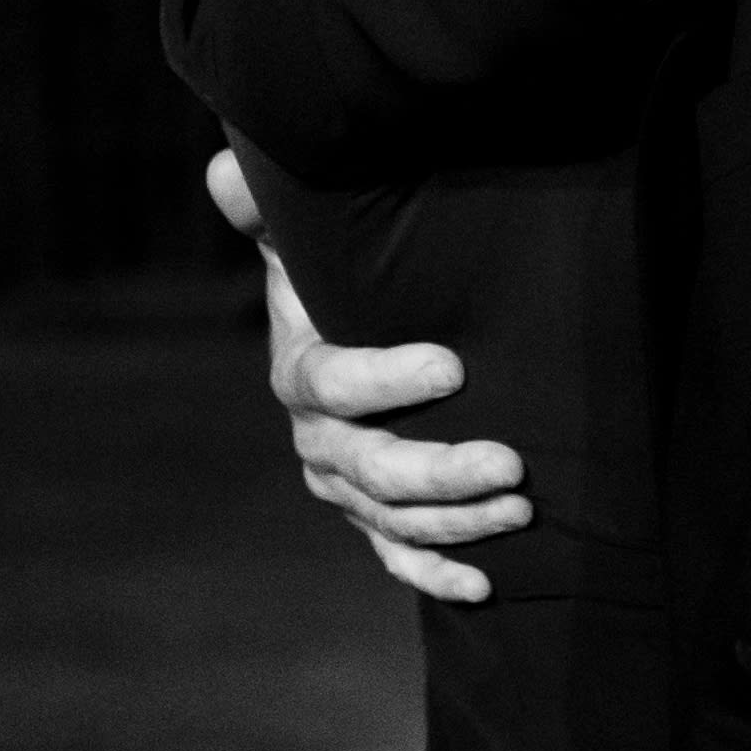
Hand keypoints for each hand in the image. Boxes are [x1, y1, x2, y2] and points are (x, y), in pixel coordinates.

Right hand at [213, 147, 529, 604]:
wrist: (353, 335)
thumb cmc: (339, 280)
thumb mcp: (309, 239)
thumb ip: (272, 206)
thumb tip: (227, 165)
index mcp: (302, 373)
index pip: (335, 384)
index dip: (386, 380)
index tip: (454, 364)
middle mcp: (319, 441)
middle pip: (372, 469)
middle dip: (441, 470)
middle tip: (512, 462)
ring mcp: (348, 488)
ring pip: (394, 519)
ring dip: (457, 522)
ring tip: (523, 507)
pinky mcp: (376, 521)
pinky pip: (398, 558)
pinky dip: (437, 575)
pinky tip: (486, 585)